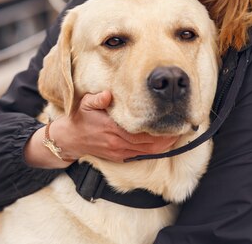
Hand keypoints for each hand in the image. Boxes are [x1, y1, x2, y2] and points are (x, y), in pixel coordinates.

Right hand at [51, 91, 179, 162]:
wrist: (69, 139)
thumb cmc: (79, 118)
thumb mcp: (85, 103)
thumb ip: (97, 99)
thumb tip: (108, 94)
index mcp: (112, 130)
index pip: (141, 133)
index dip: (159, 131)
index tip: (172, 122)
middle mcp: (118, 144)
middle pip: (149, 145)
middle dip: (167, 139)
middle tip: (181, 129)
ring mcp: (119, 152)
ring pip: (147, 152)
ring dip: (163, 146)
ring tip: (176, 136)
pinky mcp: (119, 157)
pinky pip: (140, 156)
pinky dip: (153, 150)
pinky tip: (163, 144)